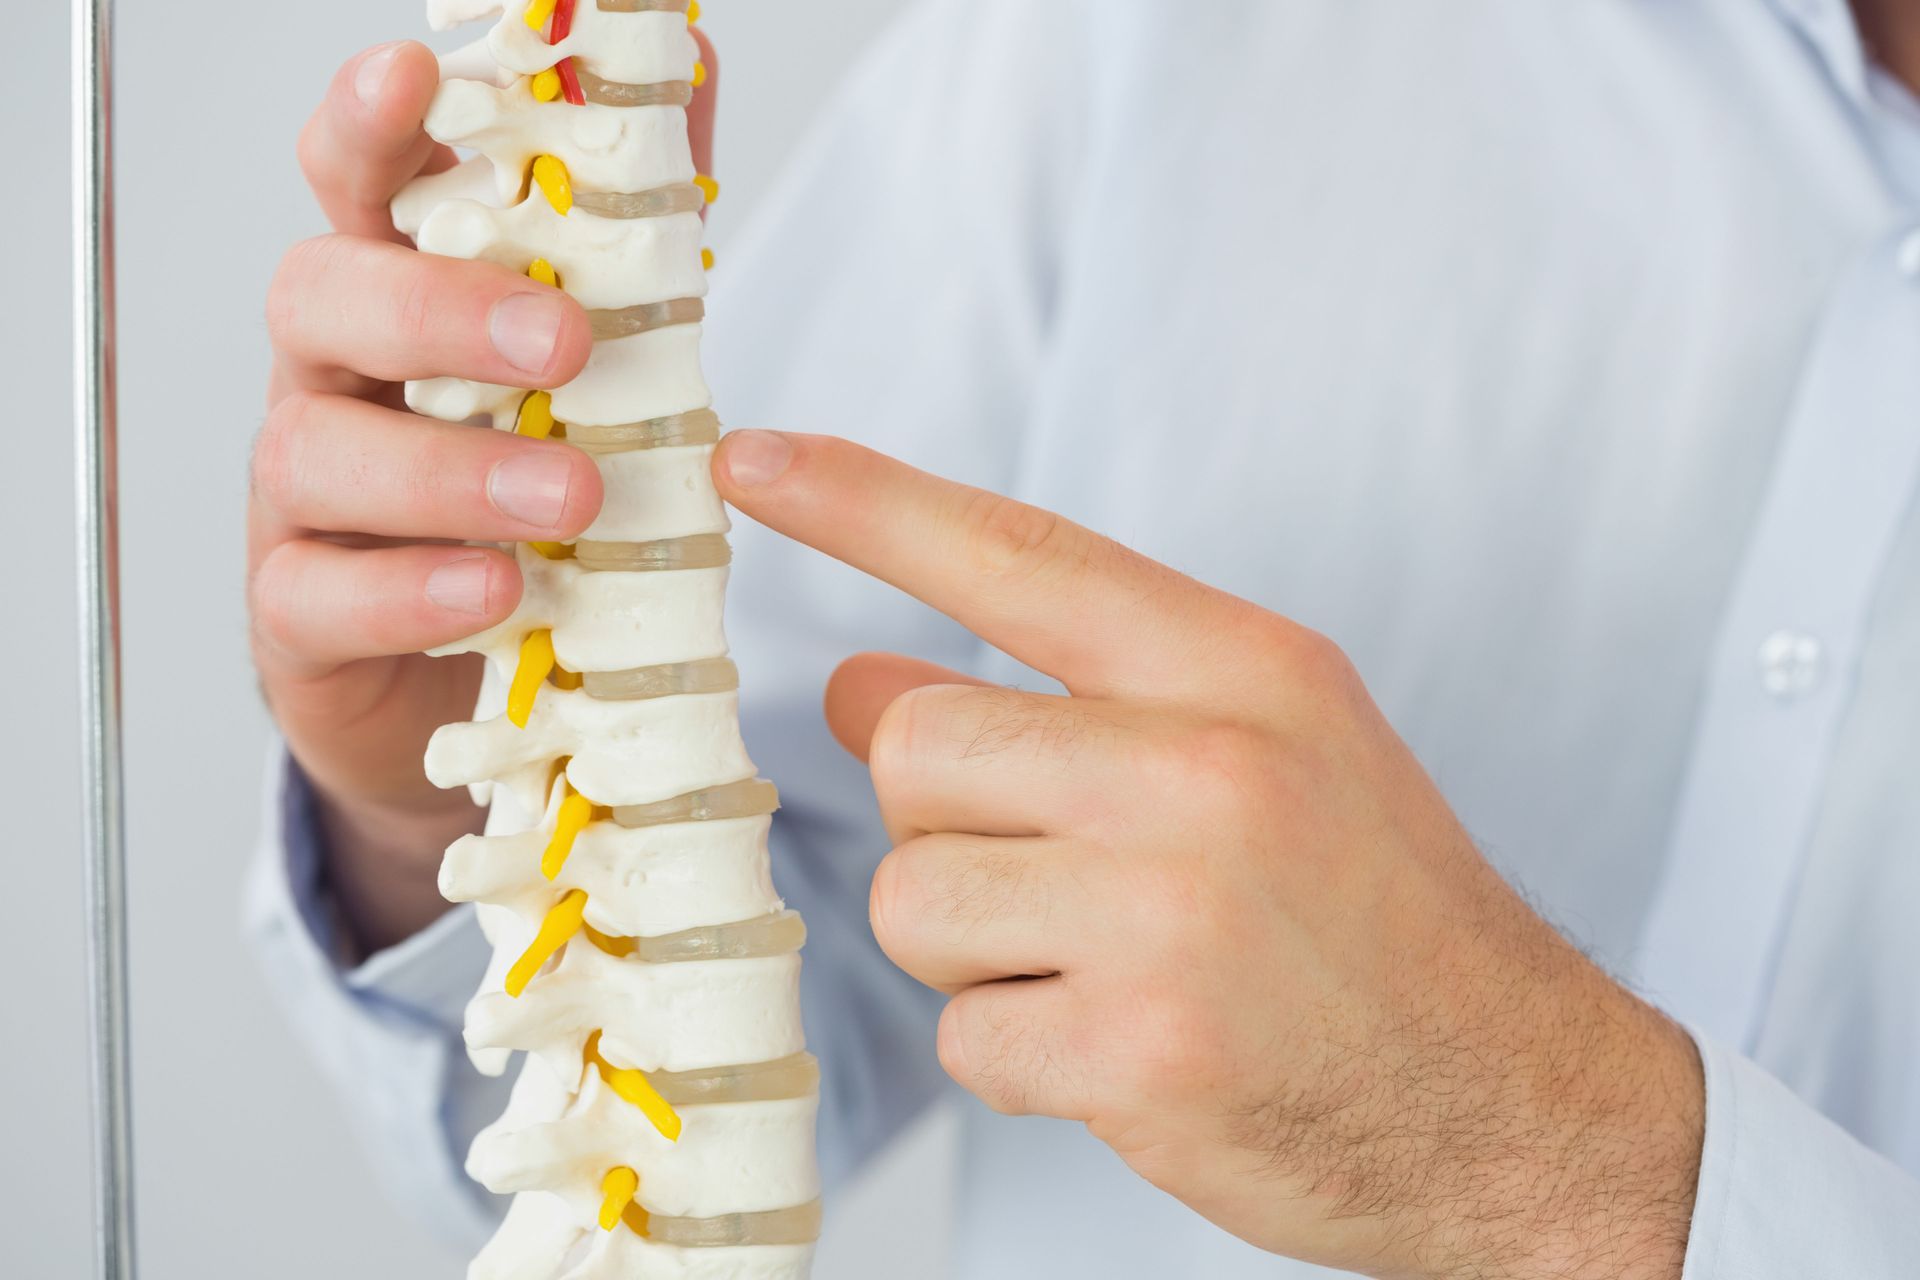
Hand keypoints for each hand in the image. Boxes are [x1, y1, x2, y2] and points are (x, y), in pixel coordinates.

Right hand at [249, 38, 715, 953]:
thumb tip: (686, 71)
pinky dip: (410, 594)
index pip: (356, 189)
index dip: (369, 128)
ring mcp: (306, 499)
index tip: (412, 74)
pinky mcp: (303, 614)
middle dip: (437, 310)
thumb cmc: (528, 490)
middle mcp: (334, 381)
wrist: (471, 673)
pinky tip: (492, 592)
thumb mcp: (599, 360)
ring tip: (568, 499)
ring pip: (316, 450)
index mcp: (399, 300)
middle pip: (320, 299)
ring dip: (449, 470)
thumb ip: (631, 226)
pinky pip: (320, 595)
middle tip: (561, 344)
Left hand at [714, 431, 1704, 1279]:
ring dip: (973, 946)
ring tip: (1100, 963)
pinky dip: (1017, 1051)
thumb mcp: (1258, 756)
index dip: (867, 502)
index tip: (752, 463)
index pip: (1016, 554)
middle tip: (1053, 873)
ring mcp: (1172, 913)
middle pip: (916, 750)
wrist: (1519, 1102)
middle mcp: (1207, 769)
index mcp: (1243, 670)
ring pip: (912, 896)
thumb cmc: (1376, 915)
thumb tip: (858, 681)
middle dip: (946, 822)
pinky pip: (961, 1035)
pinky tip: (1122, 1046)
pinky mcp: (1139, 1052)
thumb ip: (1066, 704)